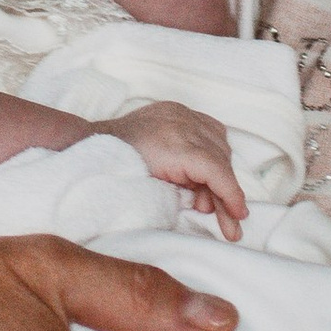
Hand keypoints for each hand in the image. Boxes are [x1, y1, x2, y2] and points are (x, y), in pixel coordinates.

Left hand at [116, 100, 245, 231]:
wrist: (91, 145)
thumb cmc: (116, 174)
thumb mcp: (152, 193)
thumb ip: (185, 196)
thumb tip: (208, 205)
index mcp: (172, 146)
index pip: (214, 169)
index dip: (231, 194)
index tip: (240, 215)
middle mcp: (180, 124)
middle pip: (220, 159)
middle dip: (225, 192)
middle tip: (229, 221)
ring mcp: (180, 114)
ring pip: (219, 144)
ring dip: (219, 172)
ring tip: (204, 198)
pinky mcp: (176, 110)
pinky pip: (209, 128)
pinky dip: (213, 149)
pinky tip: (206, 169)